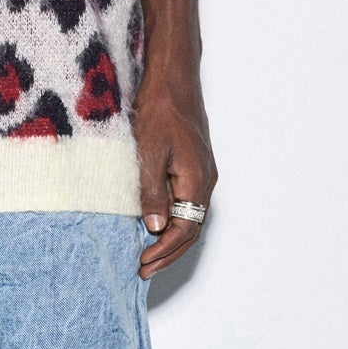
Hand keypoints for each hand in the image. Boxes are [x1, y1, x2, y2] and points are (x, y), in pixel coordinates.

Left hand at [133, 58, 216, 279]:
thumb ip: (152, 192)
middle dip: (168, 253)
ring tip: (148, 255)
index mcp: (197, 181)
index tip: (143, 263)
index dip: (164, 251)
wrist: (173, 79)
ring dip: (170, 239)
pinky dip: (172, 220)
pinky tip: (154, 224)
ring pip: (190, 217)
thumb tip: (155, 226)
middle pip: (191, 229)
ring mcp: (201, 173)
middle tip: (144, 270)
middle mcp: (205, 181)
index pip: (185, 229)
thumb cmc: (160, 110)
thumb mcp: (149, 153)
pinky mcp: (192, 165)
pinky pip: (186, 202)